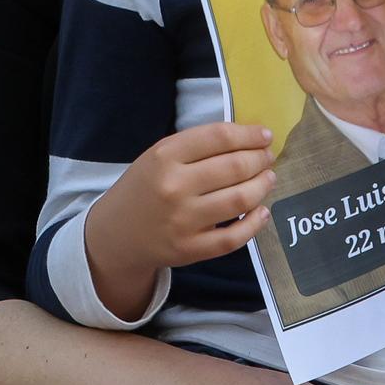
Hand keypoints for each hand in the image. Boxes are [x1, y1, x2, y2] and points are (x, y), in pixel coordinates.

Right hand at [83, 123, 274, 317]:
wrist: (116, 234)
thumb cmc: (145, 187)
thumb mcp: (159, 155)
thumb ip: (198, 145)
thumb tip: (250, 138)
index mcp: (164, 156)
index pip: (219, 137)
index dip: (250, 134)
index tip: (266, 135)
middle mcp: (174, 187)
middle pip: (235, 167)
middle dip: (260, 159)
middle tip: (268, 158)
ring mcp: (183, 221)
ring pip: (240, 199)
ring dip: (263, 186)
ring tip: (268, 179)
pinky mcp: (190, 249)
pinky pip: (235, 237)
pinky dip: (256, 223)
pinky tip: (262, 211)